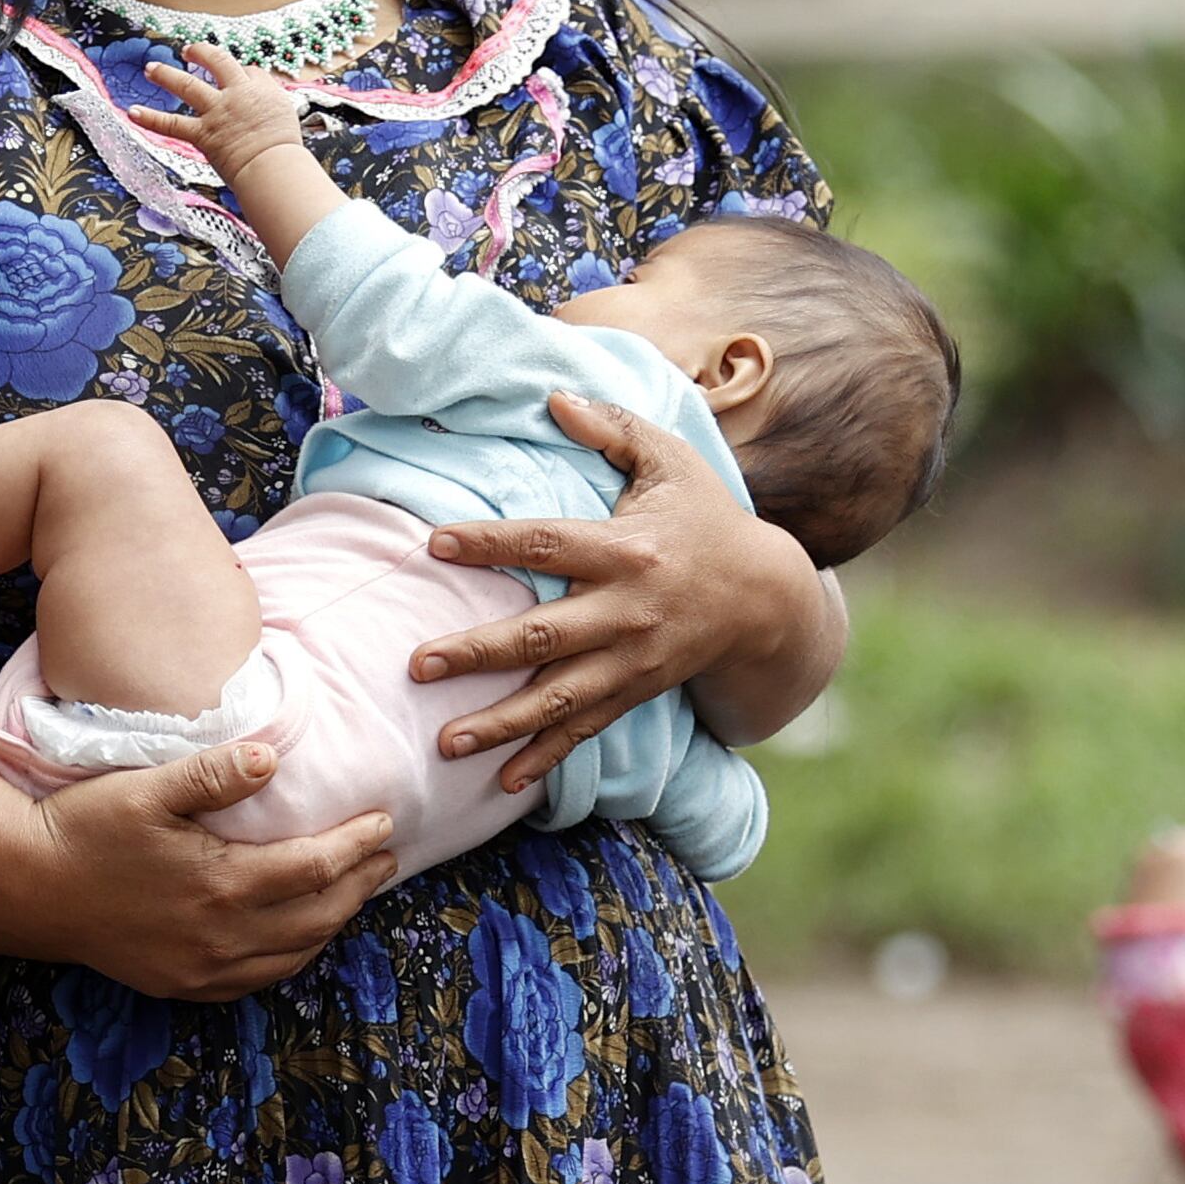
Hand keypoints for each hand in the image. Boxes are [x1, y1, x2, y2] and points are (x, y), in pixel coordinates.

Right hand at [0, 740, 399, 1002]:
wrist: (24, 887)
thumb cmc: (85, 827)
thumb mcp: (148, 788)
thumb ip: (215, 774)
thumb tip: (273, 757)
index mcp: (223, 885)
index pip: (317, 868)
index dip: (359, 846)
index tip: (387, 823)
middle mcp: (222, 937)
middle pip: (318, 917)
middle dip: (359, 886)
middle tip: (386, 857)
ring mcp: (201, 969)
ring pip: (294, 955)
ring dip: (332, 923)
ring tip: (353, 892)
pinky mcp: (179, 984)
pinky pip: (256, 981)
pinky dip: (291, 957)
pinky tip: (298, 937)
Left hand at [130, 39, 305, 178]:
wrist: (273, 166)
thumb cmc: (286, 150)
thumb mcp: (287, 118)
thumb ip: (272, 106)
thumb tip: (265, 108)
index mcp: (261, 90)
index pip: (249, 71)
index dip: (241, 72)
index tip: (238, 74)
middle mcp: (237, 94)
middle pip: (216, 62)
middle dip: (201, 53)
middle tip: (189, 50)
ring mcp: (217, 112)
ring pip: (187, 85)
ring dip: (167, 75)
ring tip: (151, 68)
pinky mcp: (203, 133)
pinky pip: (172, 123)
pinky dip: (151, 118)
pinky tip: (133, 111)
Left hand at [412, 389, 820, 790]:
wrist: (765, 598)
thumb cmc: (704, 519)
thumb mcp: (671, 461)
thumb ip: (613, 427)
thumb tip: (553, 399)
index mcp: (627, 549)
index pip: (548, 542)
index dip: (491, 542)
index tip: (435, 543)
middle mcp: (627, 611)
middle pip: (544, 634)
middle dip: (480, 652)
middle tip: (418, 664)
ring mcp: (632, 660)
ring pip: (559, 697)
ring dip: (501, 722)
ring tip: (446, 741)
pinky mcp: (636, 692)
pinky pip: (586, 731)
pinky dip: (546, 759)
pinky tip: (503, 784)